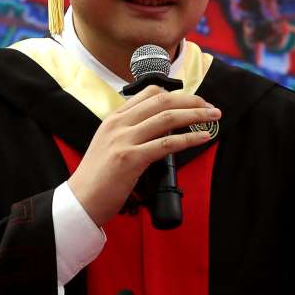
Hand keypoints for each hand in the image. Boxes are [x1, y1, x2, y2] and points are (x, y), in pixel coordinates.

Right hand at [67, 85, 219, 225]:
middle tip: (210, 108)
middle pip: (163, 101)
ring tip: (214, 117)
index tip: (193, 102)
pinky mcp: (130, 159)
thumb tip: (164, 128)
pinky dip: (189, 138)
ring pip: (168, 118)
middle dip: (192, 101)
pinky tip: (203, 137)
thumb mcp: (111, 144)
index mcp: (114, 118)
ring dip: (196, 116)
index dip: (176, 94)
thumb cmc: (98, 177)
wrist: (80, 200)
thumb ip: (132, 132)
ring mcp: (124, 140)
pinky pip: (167, 143)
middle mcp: (119, 124)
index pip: (149, 94)